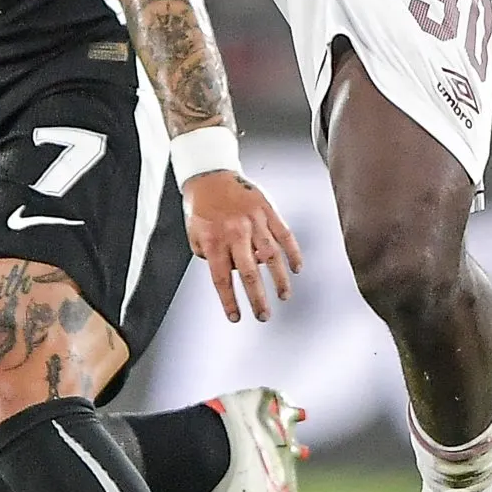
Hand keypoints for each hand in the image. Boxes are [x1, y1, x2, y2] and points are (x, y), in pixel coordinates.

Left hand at [183, 169, 302, 320]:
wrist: (210, 174)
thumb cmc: (201, 207)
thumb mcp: (194, 235)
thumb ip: (209, 257)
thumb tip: (228, 272)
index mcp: (214, 241)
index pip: (222, 280)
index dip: (230, 302)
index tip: (236, 317)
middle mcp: (235, 234)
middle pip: (249, 274)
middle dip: (258, 299)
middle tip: (264, 315)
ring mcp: (254, 222)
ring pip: (271, 256)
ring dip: (279, 280)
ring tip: (283, 296)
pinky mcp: (268, 211)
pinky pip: (284, 234)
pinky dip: (293, 252)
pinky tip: (296, 268)